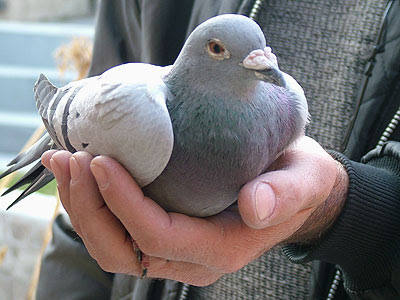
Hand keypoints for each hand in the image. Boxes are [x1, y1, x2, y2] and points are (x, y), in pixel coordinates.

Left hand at [41, 136, 347, 285]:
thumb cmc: (298, 180)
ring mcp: (177, 249)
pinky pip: (120, 230)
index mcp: (224, 248)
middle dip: (89, 209)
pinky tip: (82, 171)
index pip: (159, 235)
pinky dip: (94, 204)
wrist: (296, 189)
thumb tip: (254, 205)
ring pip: (113, 245)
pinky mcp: (168, 232)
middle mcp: (193, 258)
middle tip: (71, 159)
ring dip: (82, 207)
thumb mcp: (301, 181)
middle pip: (124, 250)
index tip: (101, 161)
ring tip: (64, 161)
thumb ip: (283, 195)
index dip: (124, 203)